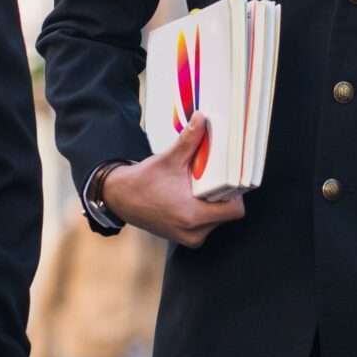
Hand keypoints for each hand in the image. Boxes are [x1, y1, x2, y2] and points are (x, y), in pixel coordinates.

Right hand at [100, 114, 246, 247]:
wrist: (120, 199)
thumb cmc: (143, 182)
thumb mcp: (169, 159)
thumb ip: (189, 139)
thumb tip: (201, 118)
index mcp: (192, 215)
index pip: (234, 210)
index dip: (236, 192)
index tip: (230, 176)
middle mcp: (193, 232)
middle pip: (228, 214)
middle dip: (225, 194)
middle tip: (216, 177)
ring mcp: (189, 237)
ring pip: (218, 219)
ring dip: (215, 202)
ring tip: (202, 185)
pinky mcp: (186, 237)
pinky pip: (207, 224)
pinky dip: (205, 210)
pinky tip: (195, 195)